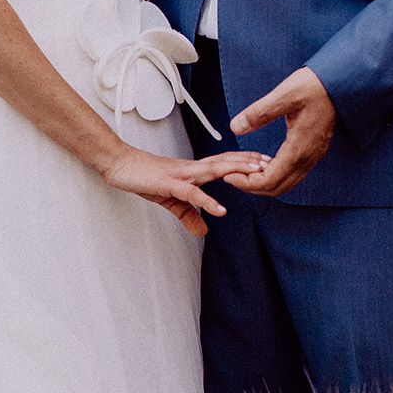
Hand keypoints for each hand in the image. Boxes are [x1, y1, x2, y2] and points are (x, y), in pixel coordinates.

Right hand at [101, 146, 266, 236]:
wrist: (120, 165)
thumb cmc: (144, 176)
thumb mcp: (170, 200)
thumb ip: (188, 214)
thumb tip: (204, 230)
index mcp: (194, 171)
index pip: (224, 163)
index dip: (244, 162)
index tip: (265, 163)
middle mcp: (192, 169)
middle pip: (226, 162)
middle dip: (249, 163)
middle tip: (271, 163)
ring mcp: (181, 174)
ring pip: (214, 170)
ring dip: (236, 172)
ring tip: (255, 176)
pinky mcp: (169, 184)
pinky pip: (191, 193)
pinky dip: (207, 201)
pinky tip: (220, 210)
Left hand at [226, 67, 336, 198]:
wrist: (340, 84)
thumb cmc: (315, 87)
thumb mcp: (284, 95)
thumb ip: (259, 113)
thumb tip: (235, 126)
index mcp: (298, 149)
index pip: (269, 181)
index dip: (246, 183)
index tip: (229, 176)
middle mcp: (307, 158)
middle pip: (277, 188)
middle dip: (252, 186)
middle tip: (233, 174)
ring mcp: (312, 156)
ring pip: (286, 183)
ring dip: (264, 182)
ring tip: (246, 169)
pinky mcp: (313, 151)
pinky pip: (293, 174)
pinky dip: (276, 175)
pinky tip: (264, 162)